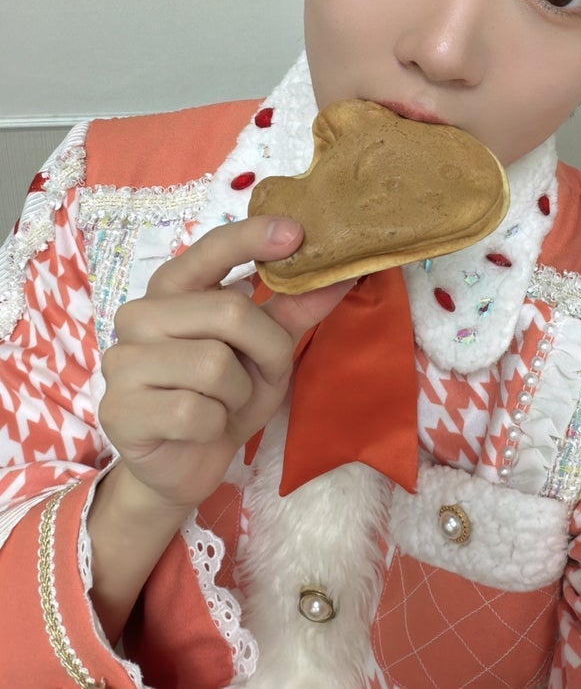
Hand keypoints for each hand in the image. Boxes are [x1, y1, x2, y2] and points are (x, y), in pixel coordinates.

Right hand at [99, 215, 351, 513]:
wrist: (187, 464)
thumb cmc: (226, 395)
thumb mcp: (268, 348)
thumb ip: (296, 308)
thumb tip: (345, 273)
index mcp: (174, 288)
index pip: (211, 249)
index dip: (252, 238)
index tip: (295, 231)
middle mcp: (140, 315)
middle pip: (229, 311)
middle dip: (266, 349)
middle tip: (260, 374)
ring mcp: (122, 361)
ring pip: (214, 365)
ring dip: (238, 393)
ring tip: (223, 403)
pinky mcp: (119, 410)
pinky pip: (193, 411)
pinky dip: (214, 424)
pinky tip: (201, 428)